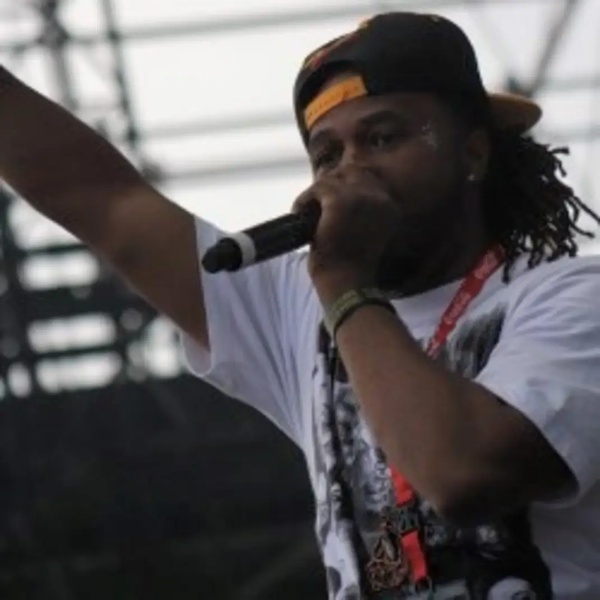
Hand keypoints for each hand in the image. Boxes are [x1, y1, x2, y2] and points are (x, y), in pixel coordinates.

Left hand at [293, 165, 400, 294]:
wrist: (348, 285)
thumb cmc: (352, 267)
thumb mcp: (362, 234)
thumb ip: (357, 210)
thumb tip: (333, 189)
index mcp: (390, 206)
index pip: (367, 178)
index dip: (345, 185)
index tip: (328, 200)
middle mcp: (380, 197)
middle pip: (349, 172)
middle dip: (330, 186)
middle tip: (314, 204)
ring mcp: (360, 197)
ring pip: (330, 179)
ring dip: (315, 195)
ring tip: (305, 212)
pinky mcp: (338, 201)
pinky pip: (316, 189)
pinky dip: (304, 200)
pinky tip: (298, 213)